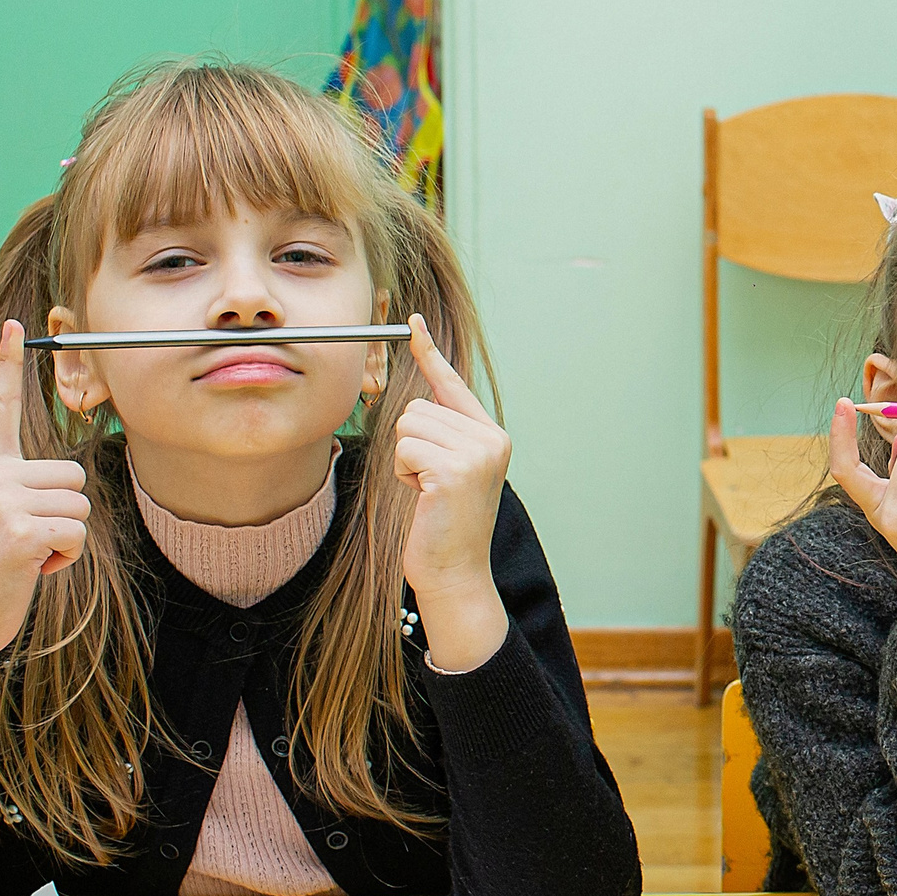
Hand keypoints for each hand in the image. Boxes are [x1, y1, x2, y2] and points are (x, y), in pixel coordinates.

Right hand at [0, 320, 91, 659]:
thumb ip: (17, 487)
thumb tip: (63, 480)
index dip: (8, 366)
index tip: (16, 326)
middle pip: (72, 475)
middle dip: (63, 514)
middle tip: (26, 540)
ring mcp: (1, 501)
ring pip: (79, 505)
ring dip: (65, 538)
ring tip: (27, 554)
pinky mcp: (21, 530)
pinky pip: (76, 533)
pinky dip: (65, 559)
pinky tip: (32, 569)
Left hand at [392, 316, 510, 668]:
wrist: (455, 573)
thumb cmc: (442, 525)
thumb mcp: (446, 470)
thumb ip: (441, 433)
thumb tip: (417, 394)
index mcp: (491, 436)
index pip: (453, 385)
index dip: (430, 353)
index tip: (412, 322)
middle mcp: (490, 439)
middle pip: (417, 408)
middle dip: (410, 445)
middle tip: (429, 483)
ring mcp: (476, 454)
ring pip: (408, 427)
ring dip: (405, 461)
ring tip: (427, 491)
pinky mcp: (455, 470)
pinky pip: (405, 448)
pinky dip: (404, 473)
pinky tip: (424, 497)